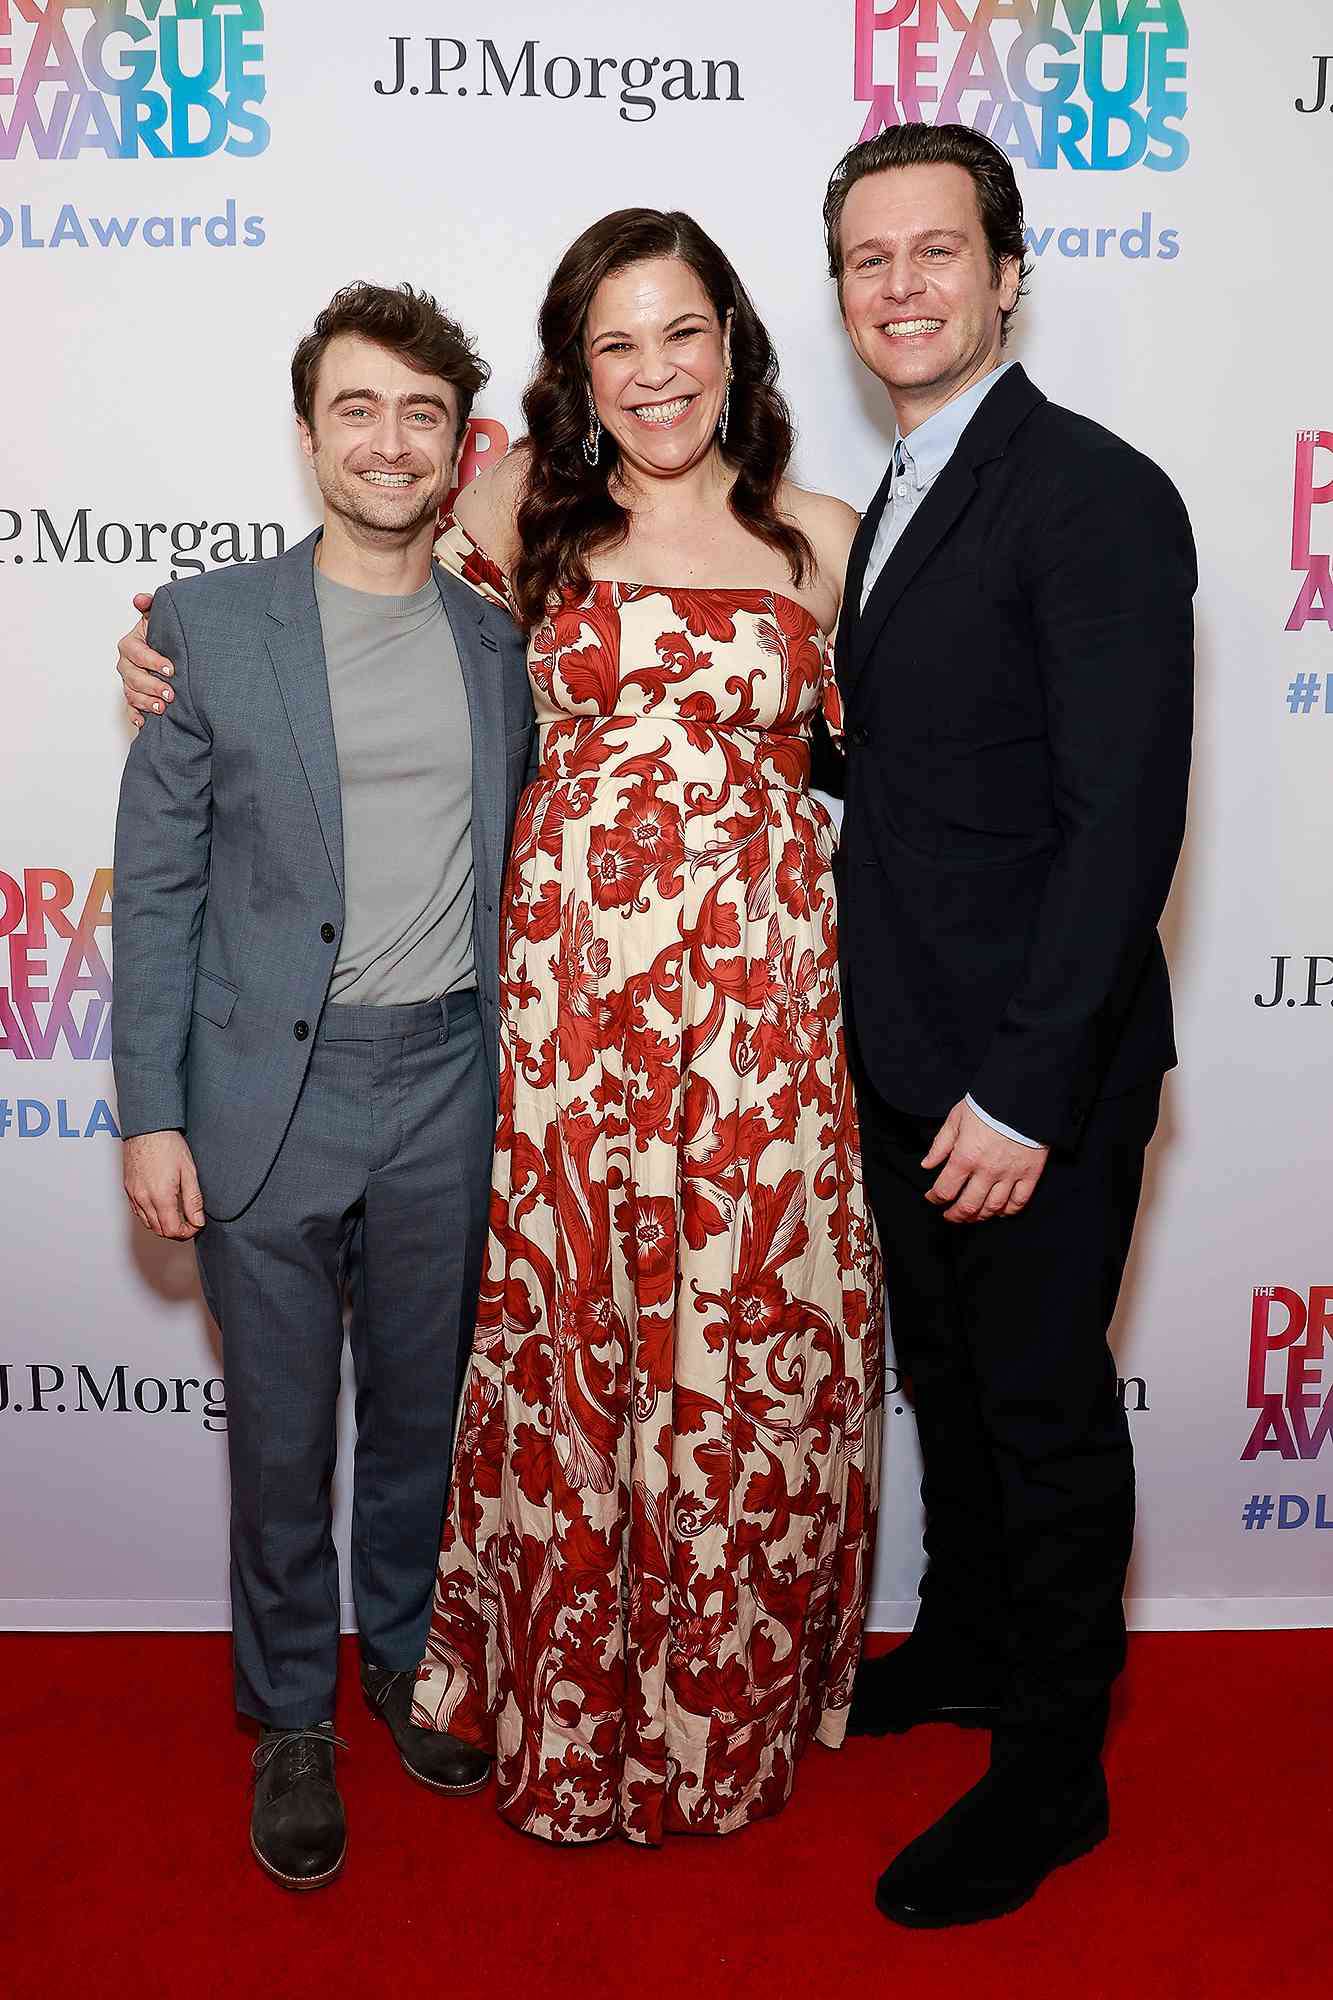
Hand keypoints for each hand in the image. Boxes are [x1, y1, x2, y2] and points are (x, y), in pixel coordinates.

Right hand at [118, 591, 171, 729]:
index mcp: (130, 644)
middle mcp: (126, 663)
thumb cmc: (160, 633)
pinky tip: (143, 722)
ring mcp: (129, 680)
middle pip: (133, 677)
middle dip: (152, 686)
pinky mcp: (133, 695)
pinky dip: (136, 716)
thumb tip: (140, 599)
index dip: (153, 661)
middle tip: (170, 693)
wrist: (165, 649)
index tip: (170, 668)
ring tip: (162, 708)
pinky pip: (130, 708)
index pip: (138, 653)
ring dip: (146, 702)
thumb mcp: (156, 617)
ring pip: (131, 693)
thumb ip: (150, 606)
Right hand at [123, 1130, 204, 1238]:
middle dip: (176, 1231)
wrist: (147, 1128)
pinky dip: (150, 1215)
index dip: (187, 1232)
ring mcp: (133, 1195)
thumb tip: (198, 1221)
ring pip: (147, 1223)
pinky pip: (138, 1212)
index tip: (196, 1225)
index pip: (172, 1230)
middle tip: (189, 1221)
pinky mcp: (128, 1189)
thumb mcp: (189, 1172)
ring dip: (163, 1224)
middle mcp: (143, 1198)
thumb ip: (194, 1200)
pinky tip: (161, 1206)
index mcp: (160, 1196)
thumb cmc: (167, 1144)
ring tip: (178, 1214)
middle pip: (159, 1230)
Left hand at [922, 1100, 1048, 1223]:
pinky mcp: (1030, 1174)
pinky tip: (1000, 1211)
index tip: (933, 1198)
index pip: (945, 1190)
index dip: (935, 1198)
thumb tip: (928, 1165)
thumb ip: (941, 1144)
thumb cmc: (987, 1104)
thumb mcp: (956, 1118)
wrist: (1023, 1095)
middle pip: (968, 1206)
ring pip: (993, 1208)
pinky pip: (1019, 1202)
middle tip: (950, 1215)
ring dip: (980, 1217)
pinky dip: (1008, 1211)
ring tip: (972, 1216)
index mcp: (965, 1156)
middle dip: (956, 1215)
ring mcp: (1010, 1174)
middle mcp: (987, 1171)